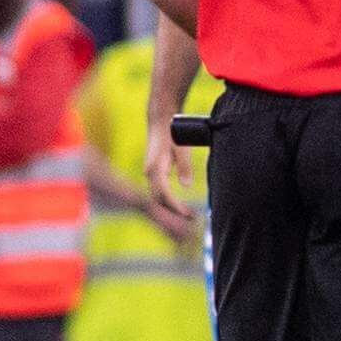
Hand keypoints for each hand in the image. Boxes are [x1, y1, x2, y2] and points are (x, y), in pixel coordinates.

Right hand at [141, 124, 199, 242]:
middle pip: (158, 200)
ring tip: (188, 216)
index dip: (175, 207)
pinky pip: (159, 192)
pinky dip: (168, 201)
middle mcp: (149, 173)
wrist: (161, 120)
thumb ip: (184, 167)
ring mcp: (150, 173)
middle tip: (191, 220)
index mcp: (155, 169)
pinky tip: (179, 208)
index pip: (163, 195)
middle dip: (173, 212)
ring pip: (157, 197)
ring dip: (170, 209)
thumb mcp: (182, 149)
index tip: (187, 214)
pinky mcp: (153, 173)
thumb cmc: (173, 133)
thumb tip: (186, 185)